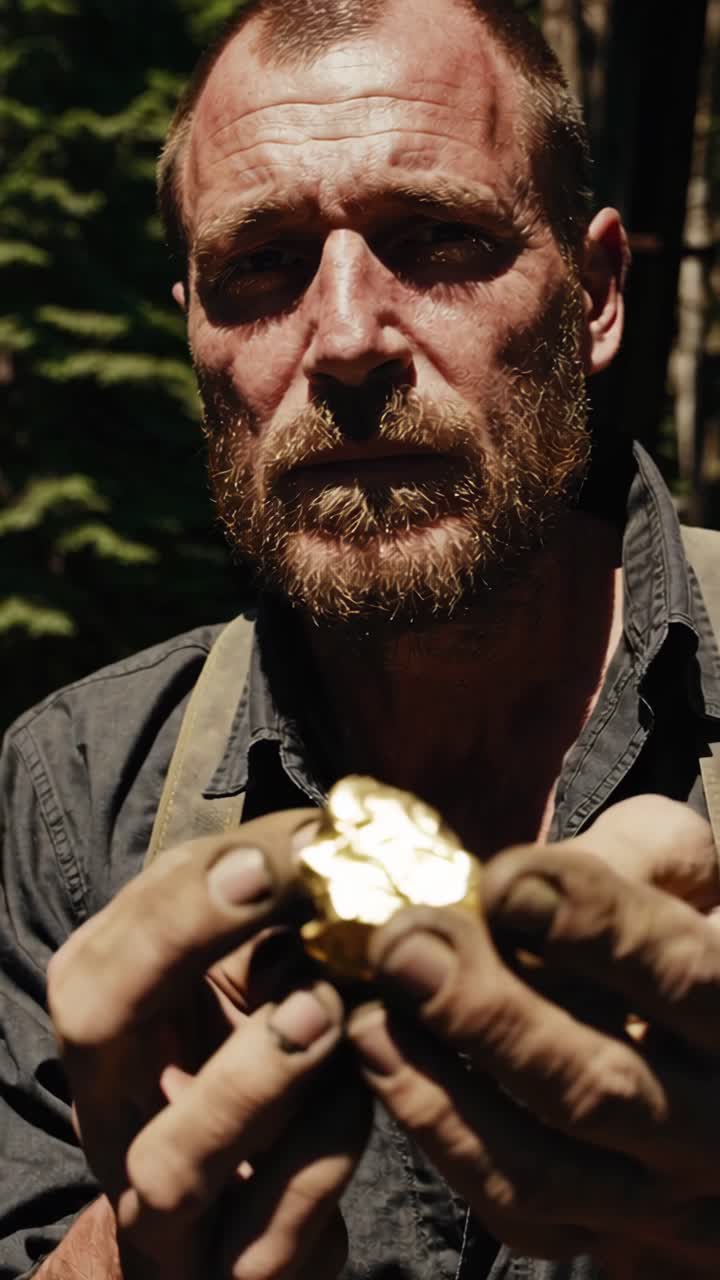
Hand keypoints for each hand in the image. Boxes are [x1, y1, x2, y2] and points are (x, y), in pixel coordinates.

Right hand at [47, 813, 370, 1279]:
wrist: (270, 1235)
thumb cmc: (278, 1080)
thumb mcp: (269, 986)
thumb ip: (279, 924)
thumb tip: (339, 839)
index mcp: (115, 1022)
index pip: (112, 941)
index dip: (191, 891)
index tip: (289, 847)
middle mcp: (113, 1112)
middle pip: (92, 1016)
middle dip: (187, 937)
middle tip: (282, 891)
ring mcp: (159, 1214)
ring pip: (165, 1162)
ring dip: (257, 1076)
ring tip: (327, 1010)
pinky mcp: (221, 1278)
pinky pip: (260, 1246)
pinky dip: (319, 1166)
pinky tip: (364, 1103)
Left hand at [347, 796, 719, 1274]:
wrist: (714, 1042)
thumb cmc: (693, 917)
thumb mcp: (690, 869)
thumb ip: (629, 857)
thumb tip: (520, 885)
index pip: (680, 974)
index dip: (588, 925)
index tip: (501, 881)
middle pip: (601, 1087)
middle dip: (486, 1013)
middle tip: (404, 945)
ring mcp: (670, 1198)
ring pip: (547, 1170)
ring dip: (441, 1088)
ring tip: (374, 1011)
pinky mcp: (615, 1236)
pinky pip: (520, 1213)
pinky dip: (442, 1141)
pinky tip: (388, 1065)